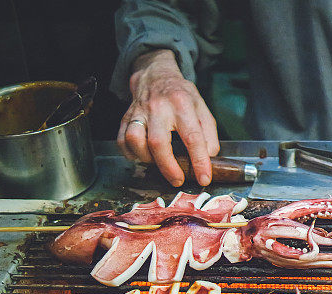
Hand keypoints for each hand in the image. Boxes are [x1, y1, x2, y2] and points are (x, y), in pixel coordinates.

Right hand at [117, 49, 219, 186]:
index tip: (204, 178)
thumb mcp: (202, 109)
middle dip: (169, 167)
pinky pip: (122, 140)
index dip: (199, 161)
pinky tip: (142, 157)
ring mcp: (139, 112)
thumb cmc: (181, 96)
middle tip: (178, 180)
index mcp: (182, 104)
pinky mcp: (126, 117)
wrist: (156, 76)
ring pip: (135, 140)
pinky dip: (130, 154)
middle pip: (158, 142)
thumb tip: (209, 158)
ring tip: (157, 164)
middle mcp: (159, 108)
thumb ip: (209, 134)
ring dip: (146, 159)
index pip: (192, 137)